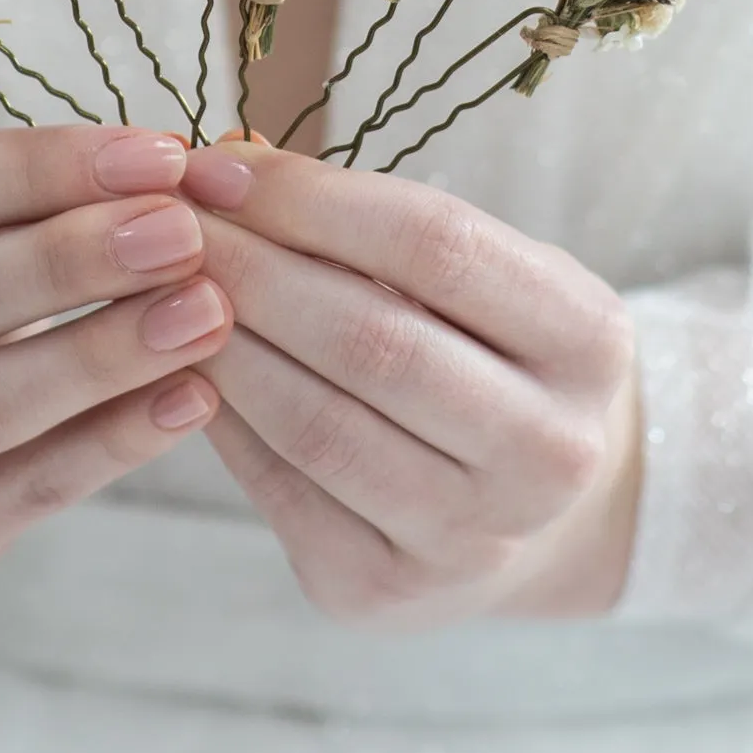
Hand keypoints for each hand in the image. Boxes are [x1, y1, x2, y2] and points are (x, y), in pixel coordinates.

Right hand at [0, 126, 232, 580]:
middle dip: (74, 263)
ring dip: (102, 357)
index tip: (157, 154)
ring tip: (205, 311)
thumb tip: (168, 176)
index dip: (39, 169)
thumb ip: (13, 194)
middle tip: (186, 235)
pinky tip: (188, 397)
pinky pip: (15, 494)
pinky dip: (111, 444)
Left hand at [179, 144, 638, 626]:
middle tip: (167, 225)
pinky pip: (278, 490)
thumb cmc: (491, 360)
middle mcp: (550, 452)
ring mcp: (472, 537)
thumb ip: (370, 224)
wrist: (537, 516)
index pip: (436, 245)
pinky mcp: (387, 590)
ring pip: (316, 424)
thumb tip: (227, 163)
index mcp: (590, 344)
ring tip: (163, 290)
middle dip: (250, 269)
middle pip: (372, 340)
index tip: (218, 166)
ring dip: (221, 345)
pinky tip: (180, 368)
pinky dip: (220, 418)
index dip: (312, 199)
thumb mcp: (483, 280)